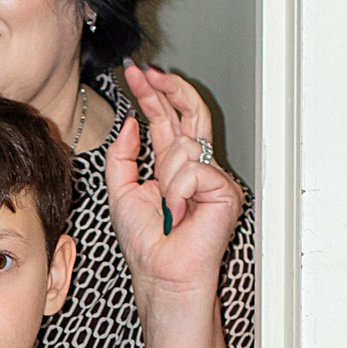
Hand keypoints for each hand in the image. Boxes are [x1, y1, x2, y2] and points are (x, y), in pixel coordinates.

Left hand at [104, 63, 241, 307]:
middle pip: (188, 113)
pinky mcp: (225, 190)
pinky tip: (179, 213)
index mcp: (173, 166)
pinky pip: (194, 170)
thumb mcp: (122, 191)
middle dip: (167, 90)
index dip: (151, 96)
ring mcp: (213, 178)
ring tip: (167, 209)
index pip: (166, 120)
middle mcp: (195, 167)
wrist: (162, 274)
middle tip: (146, 73)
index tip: (134, 74)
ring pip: (184, 146)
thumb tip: (130, 122)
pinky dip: (178, 192)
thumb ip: (123, 156)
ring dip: (165, 177)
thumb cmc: (146, 244)